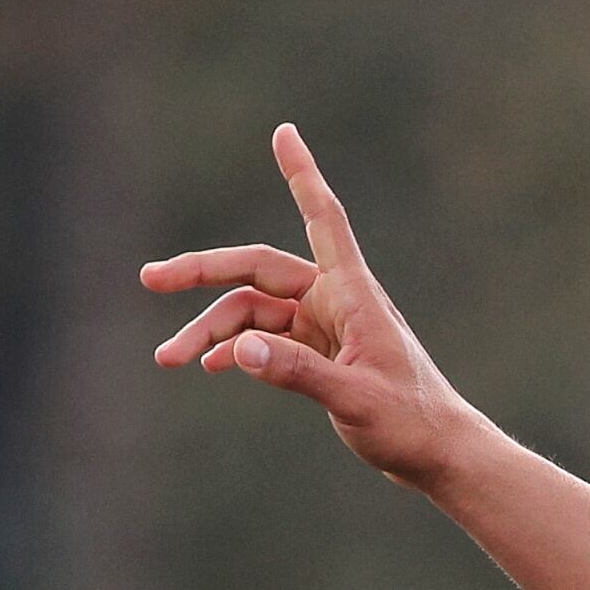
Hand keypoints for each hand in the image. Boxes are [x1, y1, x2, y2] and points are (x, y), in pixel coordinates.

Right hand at [142, 125, 484, 487]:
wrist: (439, 456)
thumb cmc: (412, 422)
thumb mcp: (354, 400)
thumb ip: (297, 373)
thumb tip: (239, 349)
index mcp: (353, 295)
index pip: (323, 219)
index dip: (302, 176)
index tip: (285, 133)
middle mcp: (334, 301)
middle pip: (258, 270)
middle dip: (202, 273)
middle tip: (150, 279)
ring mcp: (324, 327)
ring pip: (253, 313)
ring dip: (210, 332)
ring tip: (167, 358)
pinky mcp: (319, 354)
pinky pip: (265, 340)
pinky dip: (235, 350)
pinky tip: (207, 366)